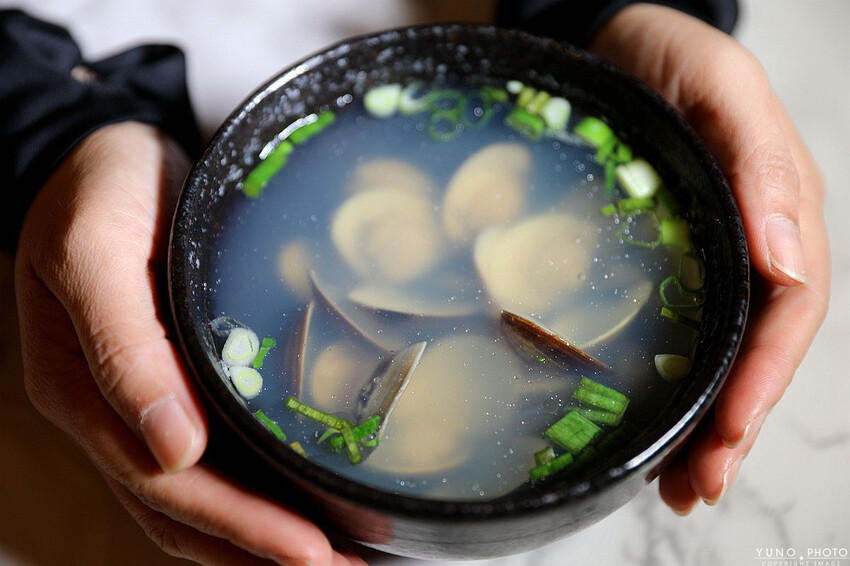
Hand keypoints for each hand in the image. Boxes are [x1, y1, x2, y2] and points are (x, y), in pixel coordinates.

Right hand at [15, 122, 363, 565]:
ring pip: (197, 500)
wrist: (100, 155)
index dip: (238, 524)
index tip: (309, 550)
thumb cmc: (96, 190)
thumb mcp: (92, 250)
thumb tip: (173, 449)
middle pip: (185, 509)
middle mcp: (115, 411)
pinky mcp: (174, 382)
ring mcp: (142, 402)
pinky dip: (254, 493)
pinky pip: (212, 458)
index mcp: (84, 389)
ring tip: (335, 557)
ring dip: (260, 538)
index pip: (165, 484)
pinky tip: (300, 504)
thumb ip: (121, 347)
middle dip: (262, 548)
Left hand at [588, 4, 829, 512]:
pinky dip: (671, 388)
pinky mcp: (666, 264)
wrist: (616, 42)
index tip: (726, 433)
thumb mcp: (722, 88)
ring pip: (721, 357)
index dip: (762, 379)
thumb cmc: (670, 56)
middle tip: (694, 487)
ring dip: (703, 426)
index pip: (787, 314)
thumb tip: (790, 260)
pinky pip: (679, 334)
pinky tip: (649, 427)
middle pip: (756, 353)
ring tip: (675, 485)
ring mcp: (709, 261)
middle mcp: (750, 249)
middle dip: (730, 426)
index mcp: (778, 215)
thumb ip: (762, 165)